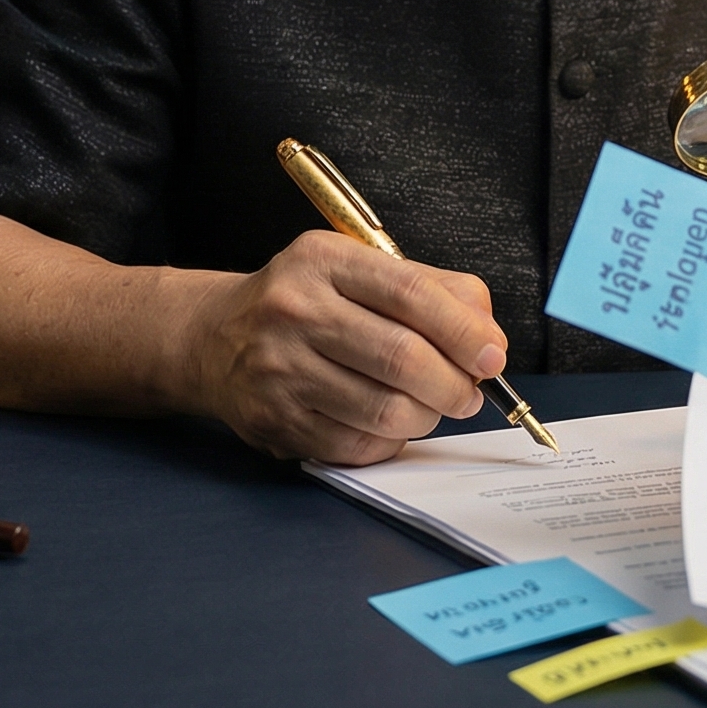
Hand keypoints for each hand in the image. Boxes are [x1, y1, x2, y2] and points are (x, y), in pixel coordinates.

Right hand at [189, 230, 507, 465]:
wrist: (214, 338)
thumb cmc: (305, 302)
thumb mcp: (357, 268)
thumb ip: (431, 289)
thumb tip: (487, 336)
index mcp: (322, 261)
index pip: (410, 293)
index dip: (463, 330)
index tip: (492, 355)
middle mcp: (294, 311)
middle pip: (402, 358)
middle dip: (454, 384)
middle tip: (469, 392)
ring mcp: (280, 370)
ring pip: (385, 410)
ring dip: (426, 415)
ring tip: (430, 405)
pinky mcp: (274, 421)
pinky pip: (357, 446)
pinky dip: (389, 440)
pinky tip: (388, 422)